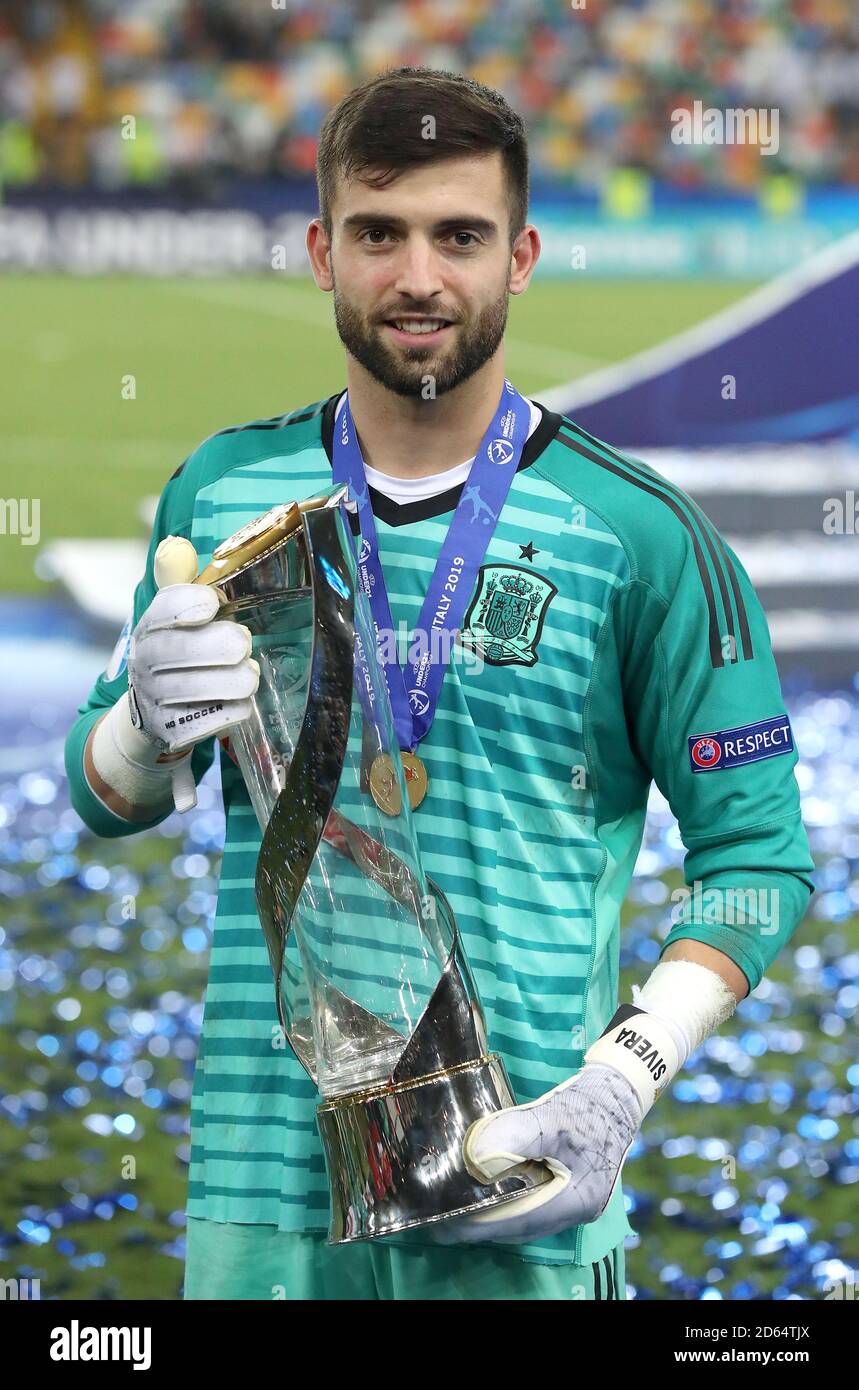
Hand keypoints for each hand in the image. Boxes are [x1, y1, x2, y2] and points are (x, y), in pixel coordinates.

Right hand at [127, 535, 259, 755]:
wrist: (152, 716)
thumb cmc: (176, 653)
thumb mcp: (173, 617)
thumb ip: (178, 580)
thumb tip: (177, 546)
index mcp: (146, 628)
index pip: (163, 609)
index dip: (191, 602)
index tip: (214, 604)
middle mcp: (143, 663)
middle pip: (184, 649)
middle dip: (225, 644)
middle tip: (243, 642)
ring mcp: (154, 701)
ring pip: (206, 686)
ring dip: (238, 678)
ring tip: (248, 673)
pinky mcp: (171, 732)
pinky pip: (216, 718)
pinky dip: (236, 708)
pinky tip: (238, 700)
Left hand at [430, 1064, 641, 1244]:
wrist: (617, 1092)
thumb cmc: (587, 1106)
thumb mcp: (552, 1117)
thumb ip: (515, 1135)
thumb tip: (475, 1156)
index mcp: (577, 1200)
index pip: (520, 1221)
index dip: (481, 1226)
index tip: (446, 1225)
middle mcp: (577, 1210)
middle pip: (521, 1226)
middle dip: (482, 1225)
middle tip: (442, 1220)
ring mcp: (575, 1202)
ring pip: (526, 1218)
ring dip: (493, 1214)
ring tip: (457, 1208)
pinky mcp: (569, 1190)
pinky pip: (532, 1204)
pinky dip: (507, 1201)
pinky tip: (487, 1191)